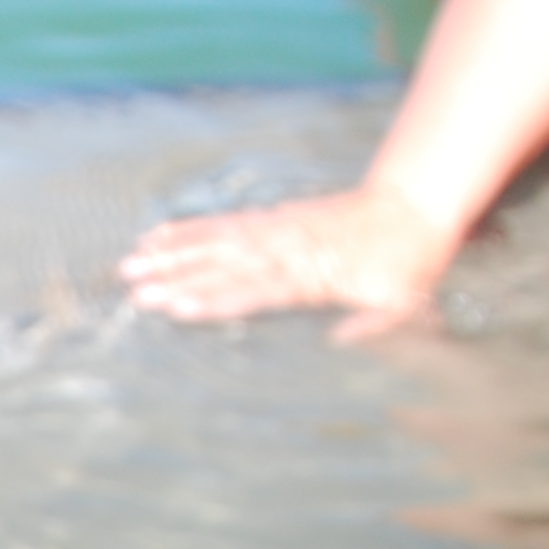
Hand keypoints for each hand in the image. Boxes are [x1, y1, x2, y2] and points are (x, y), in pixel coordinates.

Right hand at [118, 182, 455, 340]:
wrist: (414, 204)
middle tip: (135, 289)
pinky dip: (191, 227)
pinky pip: (226, 222)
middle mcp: (286, 249)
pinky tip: (162, 233)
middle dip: (177, 276)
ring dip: (173, 251)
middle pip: (224, 263)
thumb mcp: (403, 303)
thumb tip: (336, 344)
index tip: (177, 306)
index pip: (254, 289)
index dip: (215, 298)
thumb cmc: (408, 260)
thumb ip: (371, 326)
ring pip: (217, 240)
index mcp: (312, 275)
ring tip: (134, 261)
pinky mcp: (273, 217)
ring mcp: (276, 229)